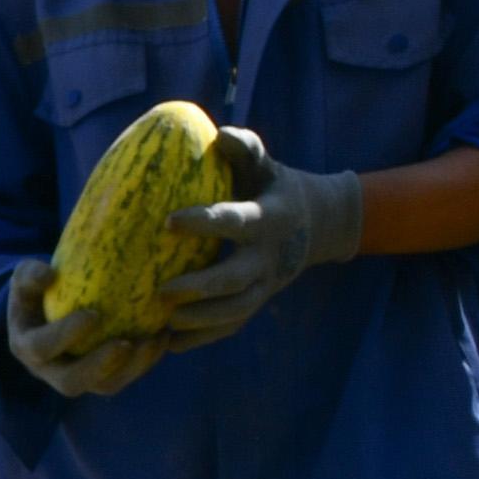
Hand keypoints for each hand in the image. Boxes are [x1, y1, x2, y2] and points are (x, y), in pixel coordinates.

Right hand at [12, 285, 170, 403]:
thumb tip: (49, 274)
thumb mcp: (25, 280)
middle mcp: (50, 371)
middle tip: (125, 343)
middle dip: (101, 366)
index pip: (41, 348)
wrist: (47, 314)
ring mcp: (79, 377)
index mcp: (27, 348)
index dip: (65, 336)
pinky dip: (146, 361)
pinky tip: (163, 336)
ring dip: (132, 367)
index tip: (93, 315)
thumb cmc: (36, 293)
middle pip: (72, 382)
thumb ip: (30, 276)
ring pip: (105, 385)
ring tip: (155, 340)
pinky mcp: (103, 376)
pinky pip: (125, 377)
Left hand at [163, 126, 364, 342]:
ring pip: (235, 312)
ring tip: (163, 324)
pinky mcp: (258, 301)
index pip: (235, 222)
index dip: (204, 223)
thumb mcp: (264, 164)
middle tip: (161, 291)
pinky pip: (232, 325)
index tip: (168, 222)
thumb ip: (244, 148)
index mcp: (268, 219)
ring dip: (200, 321)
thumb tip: (217, 133)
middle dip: (199, 288)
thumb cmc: (273, 185)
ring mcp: (265, 284)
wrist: (317, 223)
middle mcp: (268, 257)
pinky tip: (169, 345)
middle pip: (235, 280)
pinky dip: (203, 338)